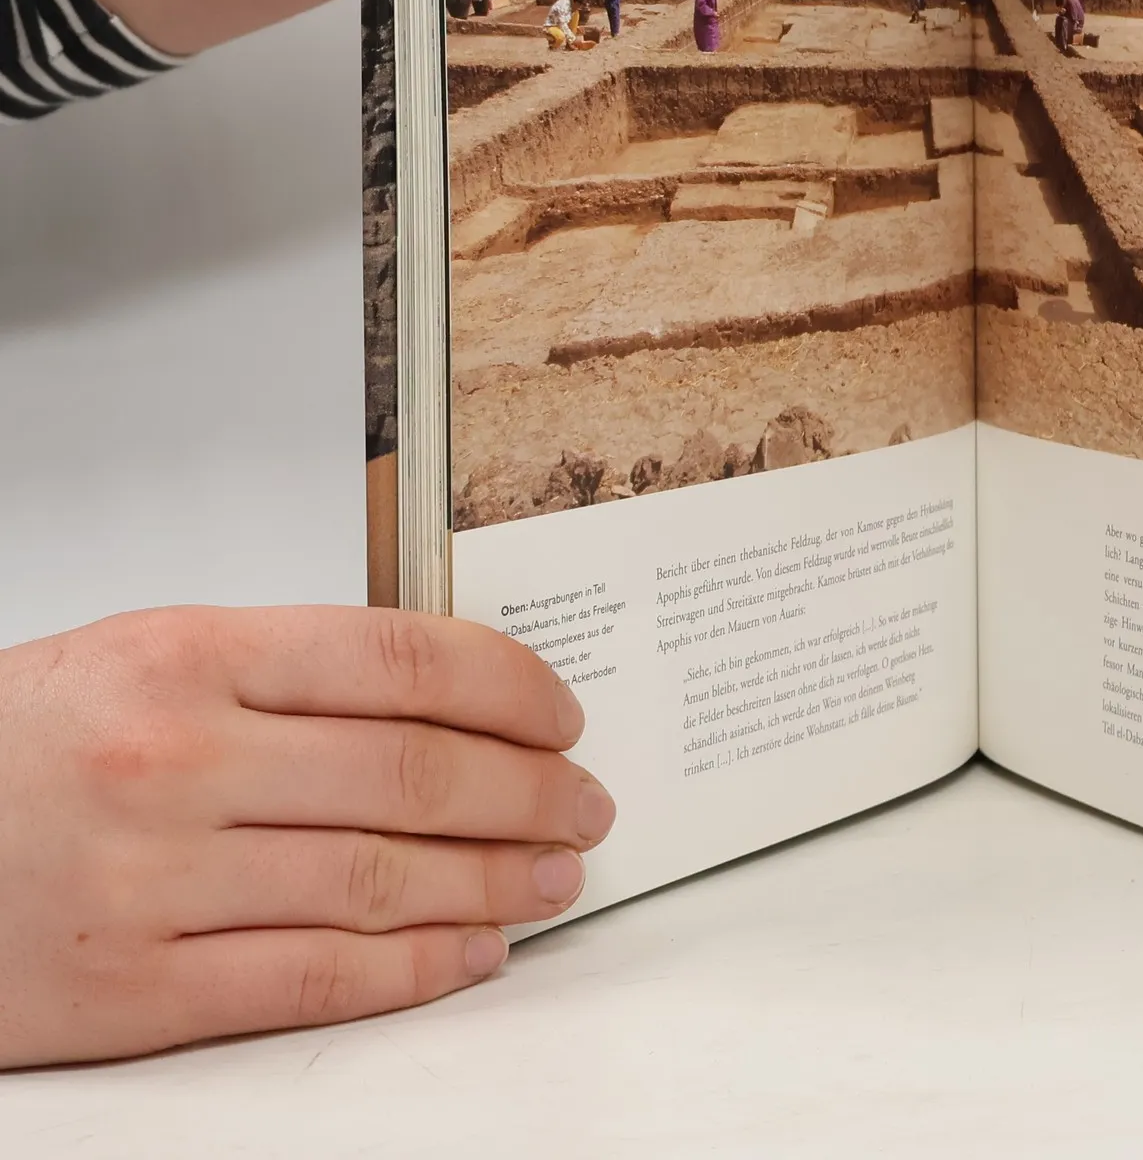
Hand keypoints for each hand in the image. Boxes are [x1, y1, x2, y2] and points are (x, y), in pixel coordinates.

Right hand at [0, 606, 612, 1067]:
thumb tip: (444, 699)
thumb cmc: (22, 745)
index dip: (510, 688)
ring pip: (381, 878)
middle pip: (413, 772)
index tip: (560, 713)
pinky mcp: (131, 991)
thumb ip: (287, 672)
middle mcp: (178, 759)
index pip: (403, 657)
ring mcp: (154, 879)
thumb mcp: (146, 656)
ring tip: (554, 874)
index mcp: (189, 655)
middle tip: (582, 802)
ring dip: (495, 879)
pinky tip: (472, 951)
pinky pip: (310, 979)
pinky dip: (413, 969)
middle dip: (529, 790)